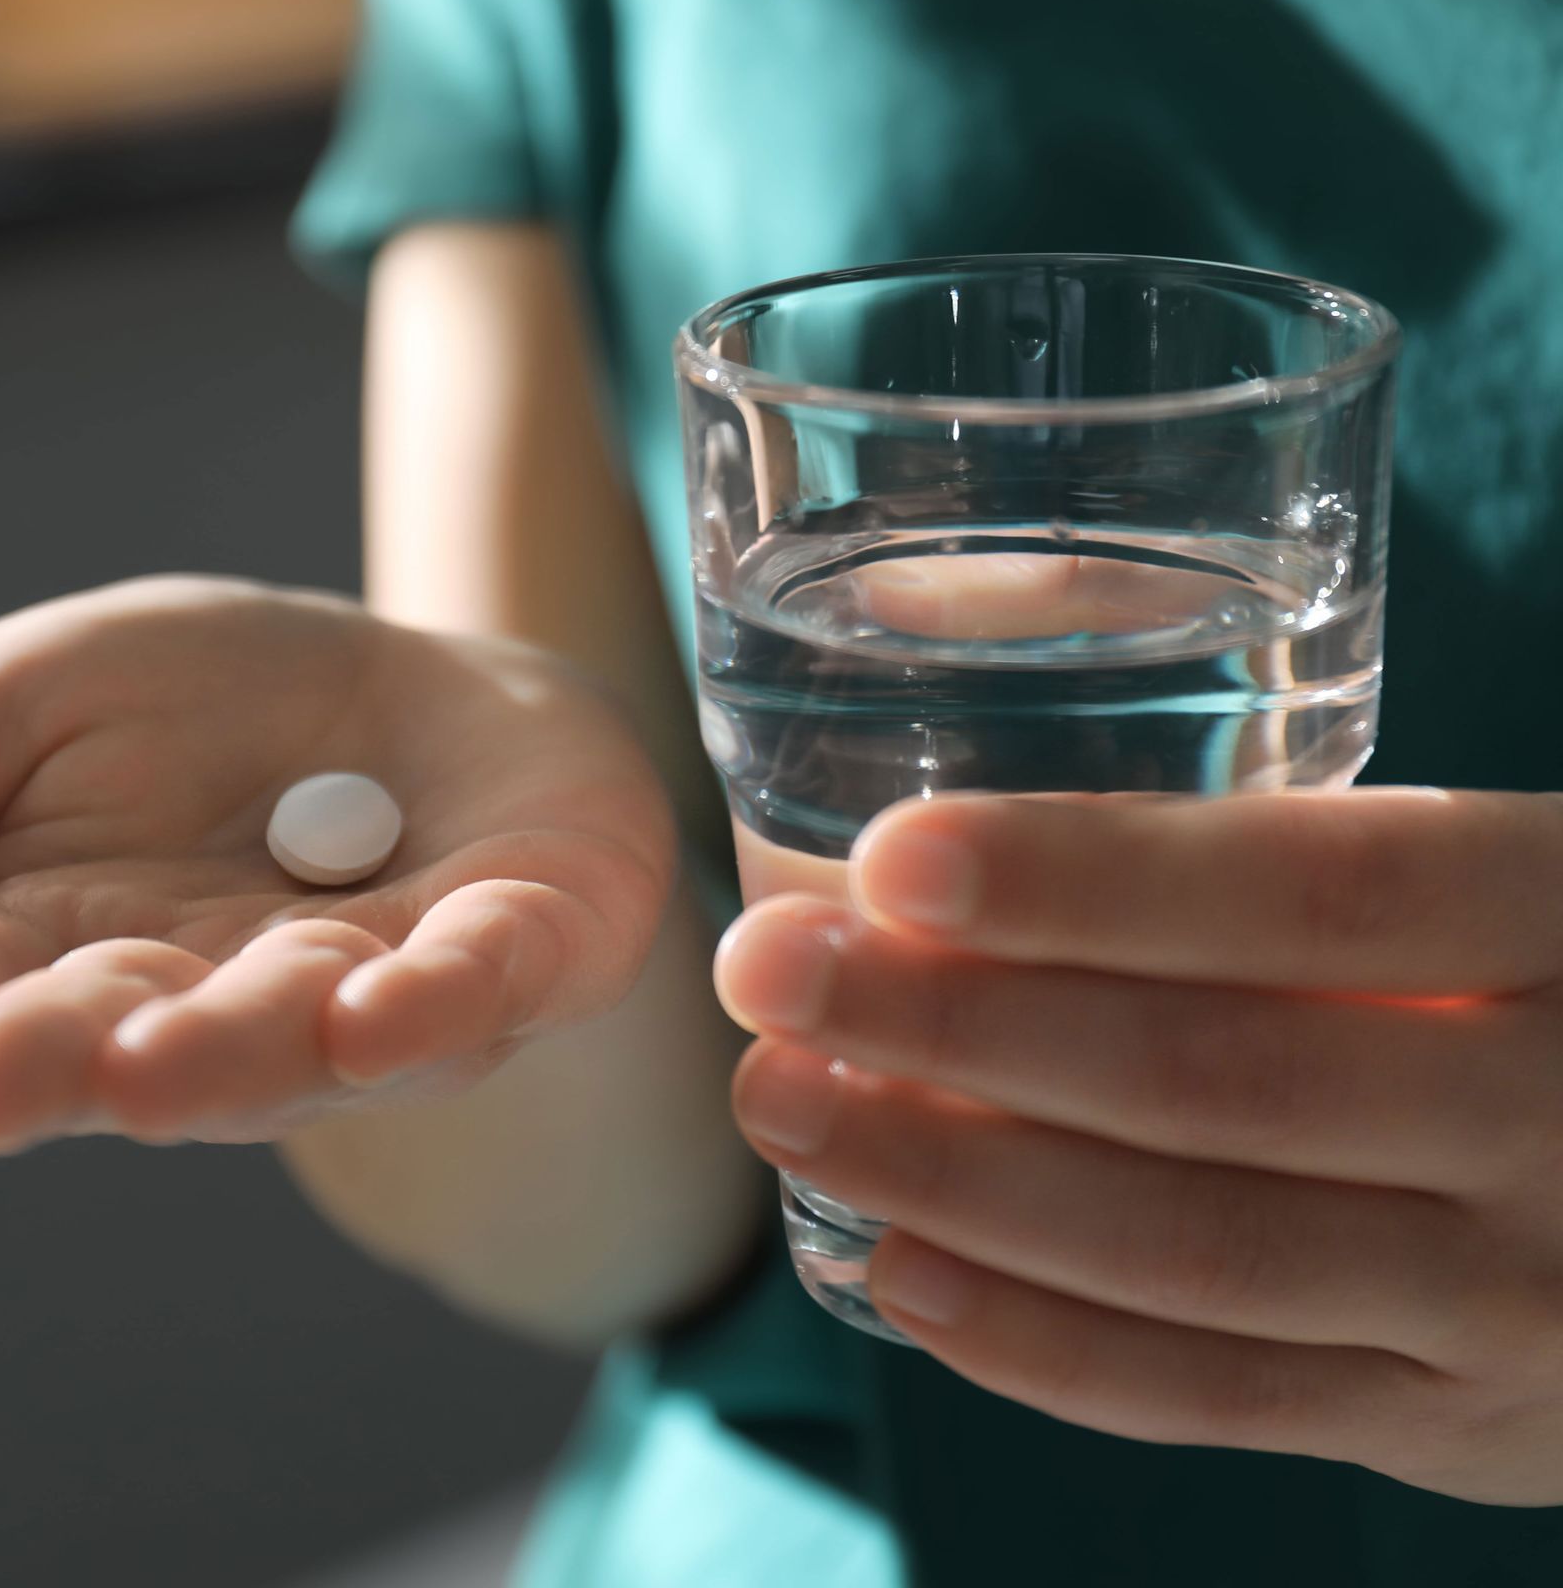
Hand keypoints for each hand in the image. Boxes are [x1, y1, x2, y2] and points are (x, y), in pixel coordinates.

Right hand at [0, 577, 671, 1155]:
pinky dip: (430, 1005)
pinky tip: (374, 1007)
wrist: (424, 697)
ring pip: (295, 1036)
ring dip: (229, 1051)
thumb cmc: (207, 715)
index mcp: (65, 947)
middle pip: (119, 1040)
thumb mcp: (30, 704)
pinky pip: (475, 989)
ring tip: (148, 1062)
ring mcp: (369, 992)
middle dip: (50, 1060)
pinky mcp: (516, 953)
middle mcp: (209, 1001)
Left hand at [714, 790, 1562, 1505]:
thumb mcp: (1523, 872)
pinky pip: (1231, 1399)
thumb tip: (995, 829)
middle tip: (767, 971)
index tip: (889, 857)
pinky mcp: (1464, 1425)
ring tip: (785, 1105)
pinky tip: (899, 1271)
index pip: (1323, 892)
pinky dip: (1049, 1348)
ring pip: (1197, 1252)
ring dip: (957, 1183)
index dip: (1097, 878)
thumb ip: (1335, 859)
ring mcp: (1524, 1303)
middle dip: (959, 1027)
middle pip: (1218, 1078)